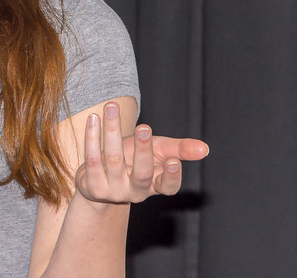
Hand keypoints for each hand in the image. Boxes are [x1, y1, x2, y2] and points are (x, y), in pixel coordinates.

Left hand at [74, 102, 207, 203]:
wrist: (98, 180)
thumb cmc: (133, 160)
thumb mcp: (157, 152)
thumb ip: (179, 149)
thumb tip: (204, 148)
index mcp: (154, 184)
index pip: (167, 186)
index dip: (171, 176)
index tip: (173, 161)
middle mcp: (135, 191)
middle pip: (141, 173)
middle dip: (143, 150)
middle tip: (144, 128)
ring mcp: (113, 190)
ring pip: (113, 159)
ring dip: (112, 131)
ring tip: (112, 106)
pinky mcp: (92, 186)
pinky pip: (91, 159)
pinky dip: (92, 137)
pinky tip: (93, 118)